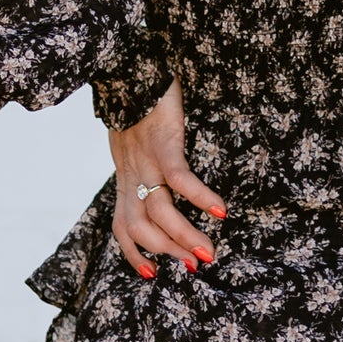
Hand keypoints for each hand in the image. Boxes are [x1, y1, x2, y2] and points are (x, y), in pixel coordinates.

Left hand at [108, 77, 226, 278]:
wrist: (128, 66)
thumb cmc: (137, 101)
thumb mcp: (133, 139)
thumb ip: (142, 161)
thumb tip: (161, 182)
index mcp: (126, 175)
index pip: (122, 226)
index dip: (134, 254)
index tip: (153, 275)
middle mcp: (131, 173)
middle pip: (141, 227)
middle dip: (168, 251)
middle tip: (197, 265)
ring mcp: (145, 160)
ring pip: (160, 211)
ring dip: (185, 236)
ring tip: (209, 251)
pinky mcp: (162, 142)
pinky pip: (178, 177)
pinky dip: (199, 196)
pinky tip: (220, 209)